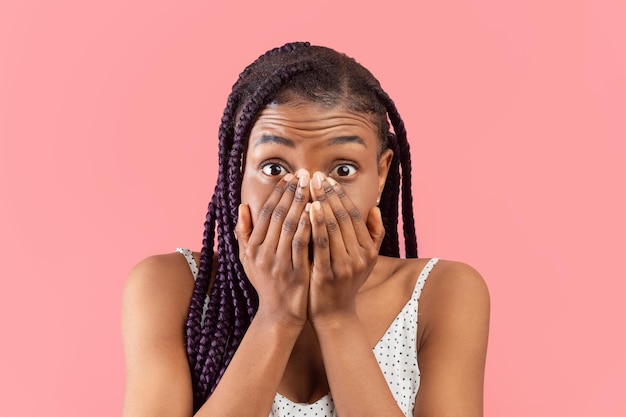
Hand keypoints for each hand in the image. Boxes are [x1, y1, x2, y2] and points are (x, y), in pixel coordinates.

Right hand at [235, 171, 311, 328]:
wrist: (279, 315)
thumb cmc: (266, 284)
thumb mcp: (248, 260)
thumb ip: (244, 233)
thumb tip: (242, 207)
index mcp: (252, 247)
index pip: (265, 213)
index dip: (277, 193)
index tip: (289, 177)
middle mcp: (262, 253)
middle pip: (277, 215)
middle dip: (291, 192)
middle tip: (303, 173)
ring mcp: (278, 263)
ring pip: (289, 226)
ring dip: (300, 203)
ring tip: (310, 185)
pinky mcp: (294, 273)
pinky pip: (301, 245)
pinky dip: (306, 226)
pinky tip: (315, 211)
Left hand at [307, 172, 384, 324]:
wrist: (334, 315)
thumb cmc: (346, 283)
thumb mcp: (366, 260)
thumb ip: (373, 235)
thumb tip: (374, 208)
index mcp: (367, 249)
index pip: (354, 215)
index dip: (340, 195)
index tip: (327, 178)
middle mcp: (359, 256)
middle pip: (342, 217)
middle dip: (328, 193)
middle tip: (314, 175)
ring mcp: (344, 266)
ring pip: (332, 227)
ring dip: (321, 203)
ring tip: (309, 186)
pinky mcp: (327, 274)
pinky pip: (320, 245)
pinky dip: (315, 225)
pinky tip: (307, 210)